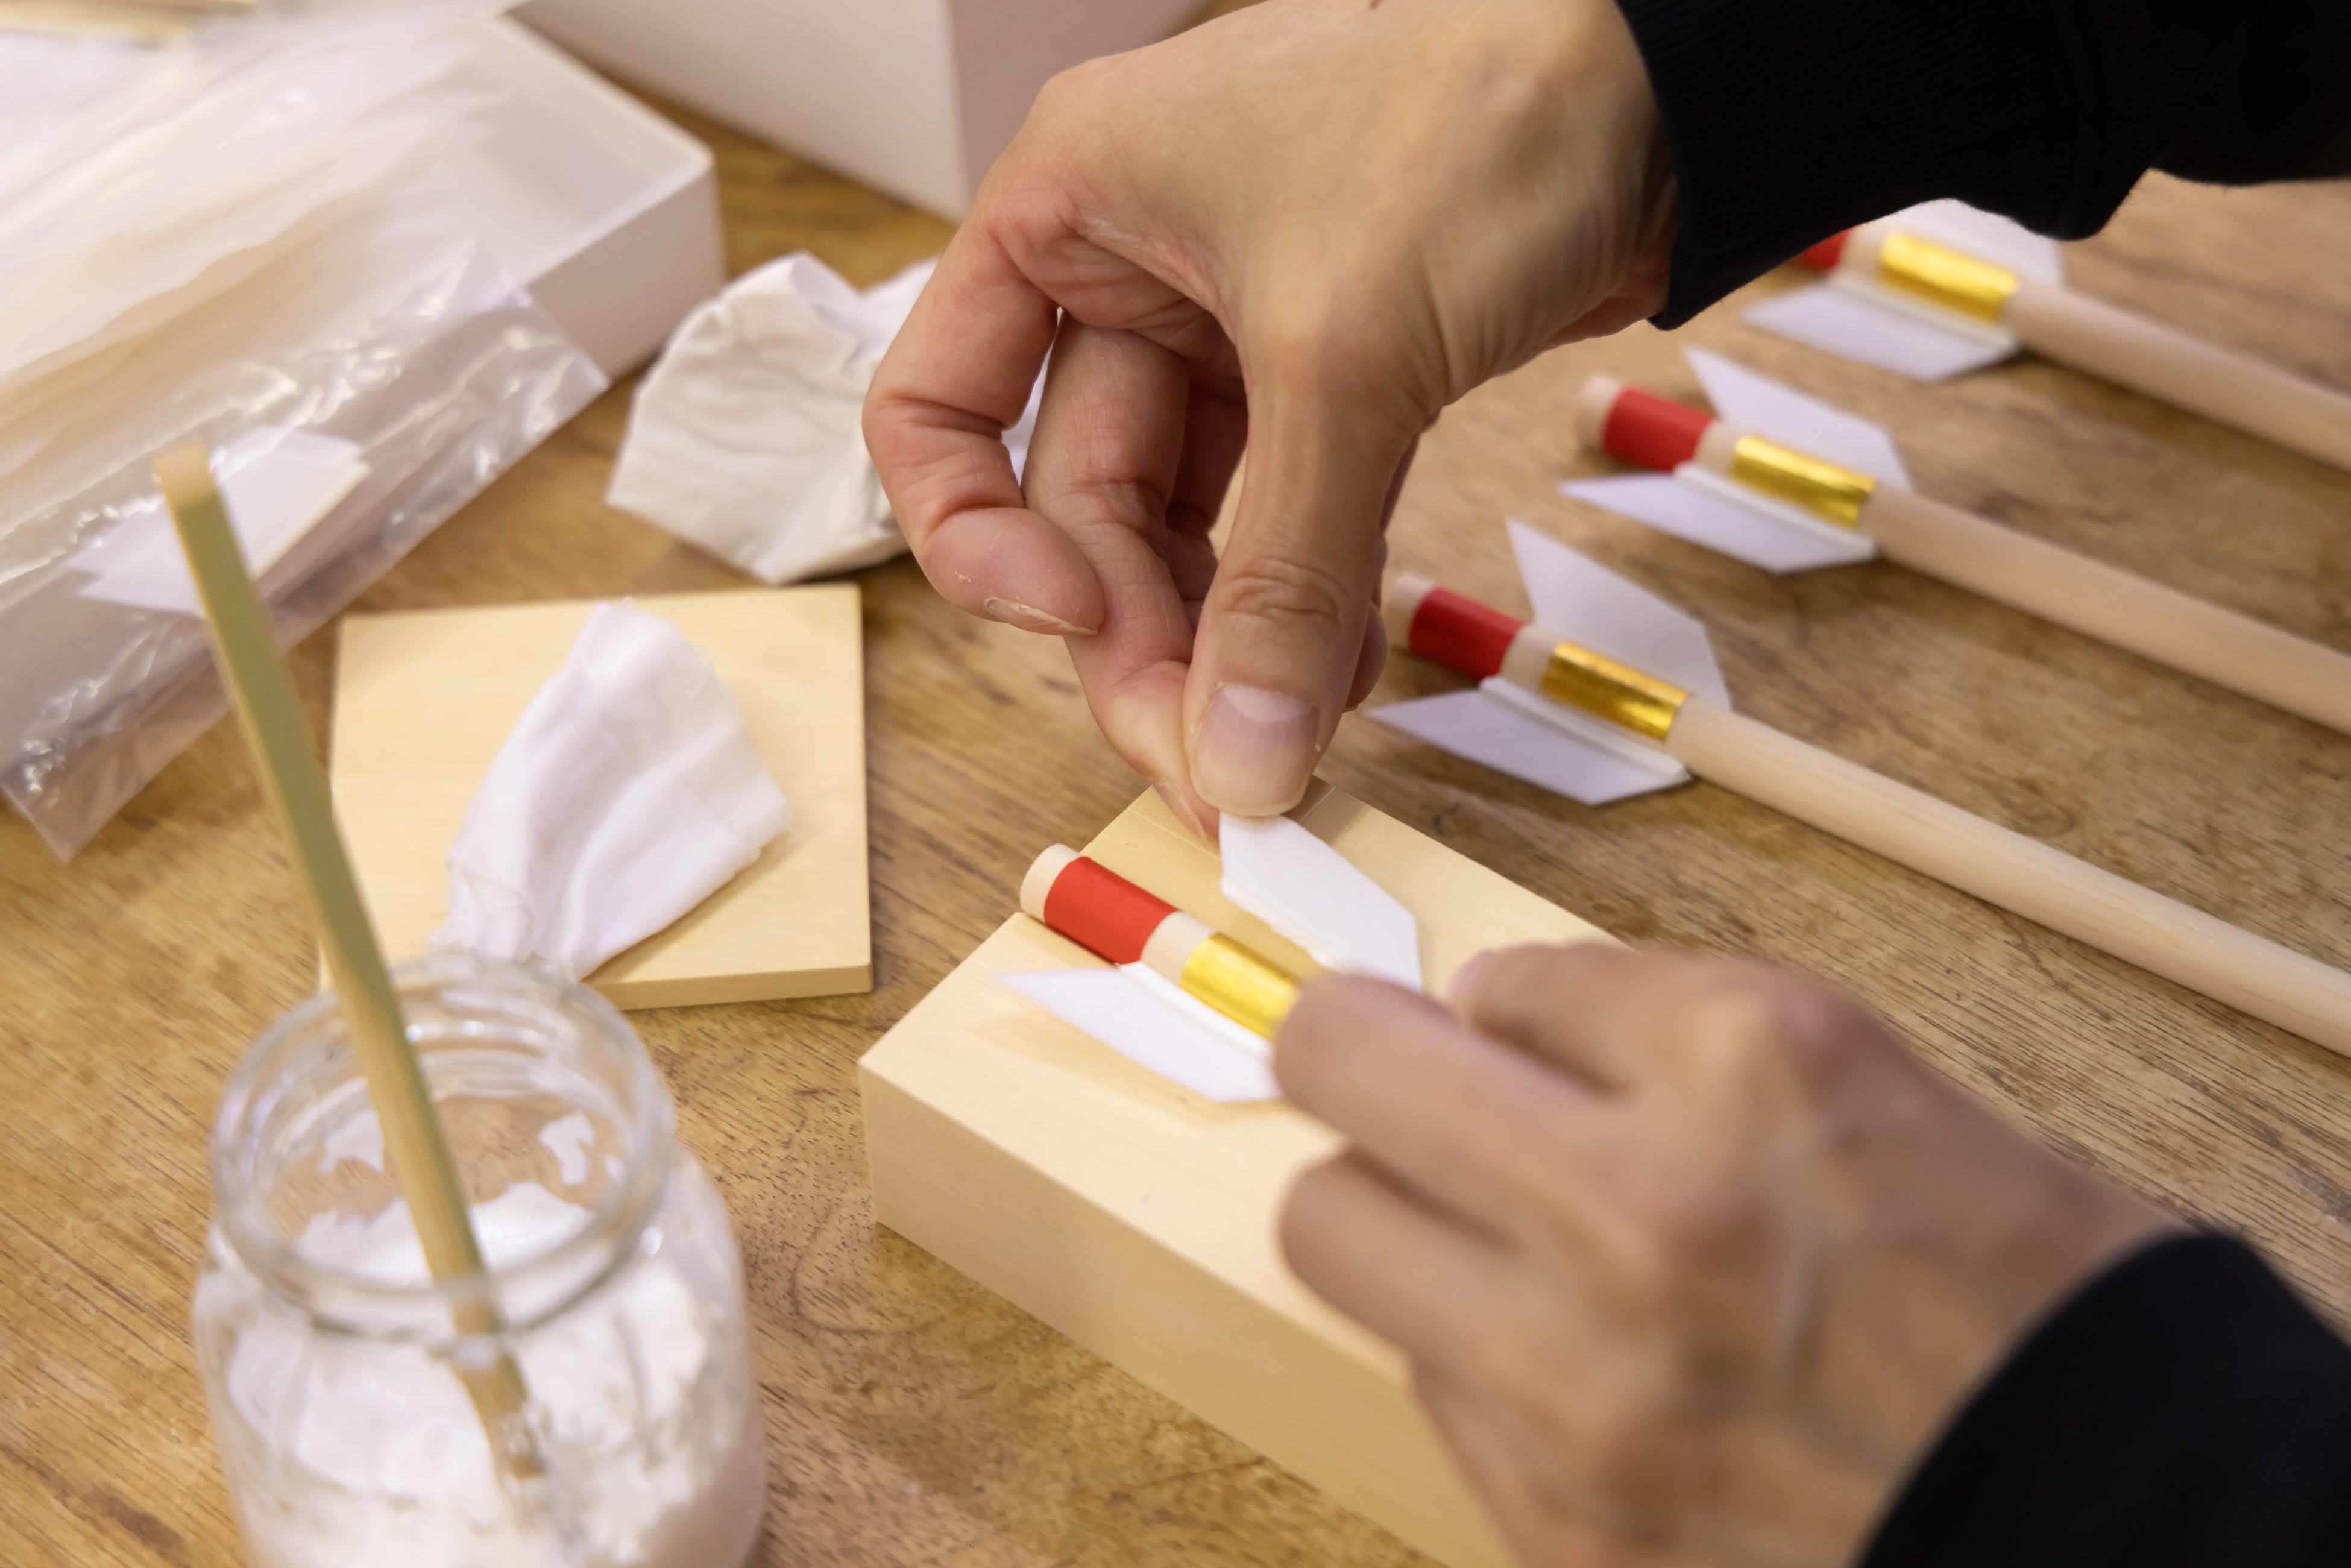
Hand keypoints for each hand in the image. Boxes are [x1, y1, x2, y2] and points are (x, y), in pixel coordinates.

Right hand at [864, 0, 1675, 828]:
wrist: (1676, 85)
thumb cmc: (1485, 122)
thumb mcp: (1348, 356)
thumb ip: (1282, 573)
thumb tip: (1237, 760)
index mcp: (1069, 207)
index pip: (935, 408)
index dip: (976, 541)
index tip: (1069, 625)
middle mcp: (1131, 267)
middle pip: (1078, 506)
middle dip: (1139, 640)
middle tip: (1212, 767)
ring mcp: (1232, 325)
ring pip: (1183, 529)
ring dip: (1227, 645)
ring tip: (1289, 744)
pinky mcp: (1333, 373)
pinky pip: (1283, 522)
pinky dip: (1305, 606)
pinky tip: (1344, 680)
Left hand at [1274, 946, 2167, 1565]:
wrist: (2105, 1512)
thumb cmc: (2001, 1281)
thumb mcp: (1846, 1064)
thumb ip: (1637, 1015)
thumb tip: (1472, 1011)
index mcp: (1744, 1072)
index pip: (1485, 980)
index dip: (1476, 1003)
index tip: (1476, 1029)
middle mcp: (1648, 1224)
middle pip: (1335, 1083)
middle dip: (1364, 1075)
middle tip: (1420, 1101)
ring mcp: (1588, 1400)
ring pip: (1336, 1239)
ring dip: (1405, 1220)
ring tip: (1516, 1246)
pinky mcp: (1564, 1531)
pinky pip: (1426, 1388)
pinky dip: (1479, 1359)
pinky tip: (1588, 1365)